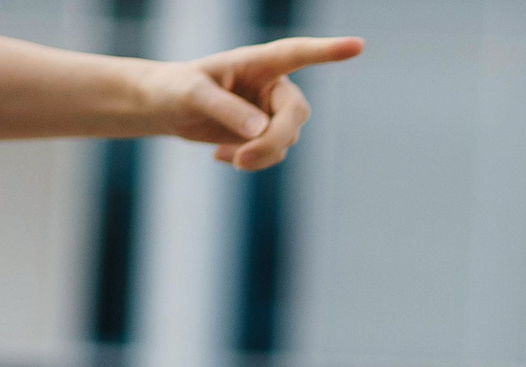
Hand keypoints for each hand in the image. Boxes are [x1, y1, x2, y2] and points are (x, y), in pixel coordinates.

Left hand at [144, 35, 362, 171]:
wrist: (166, 107)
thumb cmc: (176, 89)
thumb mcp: (192, 94)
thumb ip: (225, 108)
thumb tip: (259, 130)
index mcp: (257, 62)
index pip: (297, 54)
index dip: (328, 51)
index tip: (358, 45)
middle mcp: (272, 84)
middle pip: (296, 114)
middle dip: (274, 140)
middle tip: (242, 161)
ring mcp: (272, 111)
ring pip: (287, 139)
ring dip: (260, 155)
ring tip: (223, 157)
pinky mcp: (266, 134)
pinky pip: (274, 154)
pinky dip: (252, 161)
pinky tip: (221, 156)